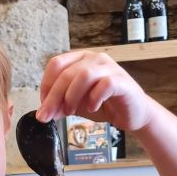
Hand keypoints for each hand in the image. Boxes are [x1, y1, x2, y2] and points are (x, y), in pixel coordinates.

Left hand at [37, 50, 155, 131]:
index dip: (46, 85)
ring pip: (83, 75)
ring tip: (70, 112)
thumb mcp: (76, 105)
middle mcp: (95, 58)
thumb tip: (44, 113)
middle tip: (48, 116)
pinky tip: (92, 108)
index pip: (56, 64)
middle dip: (54, 97)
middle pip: (66, 72)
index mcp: (81, 59)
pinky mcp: (122, 81)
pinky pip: (104, 85)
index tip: (43, 106)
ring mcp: (110, 67)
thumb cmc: (104, 105)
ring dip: (72, 97)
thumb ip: (60, 105)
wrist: (133, 114)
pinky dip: (94, 98)